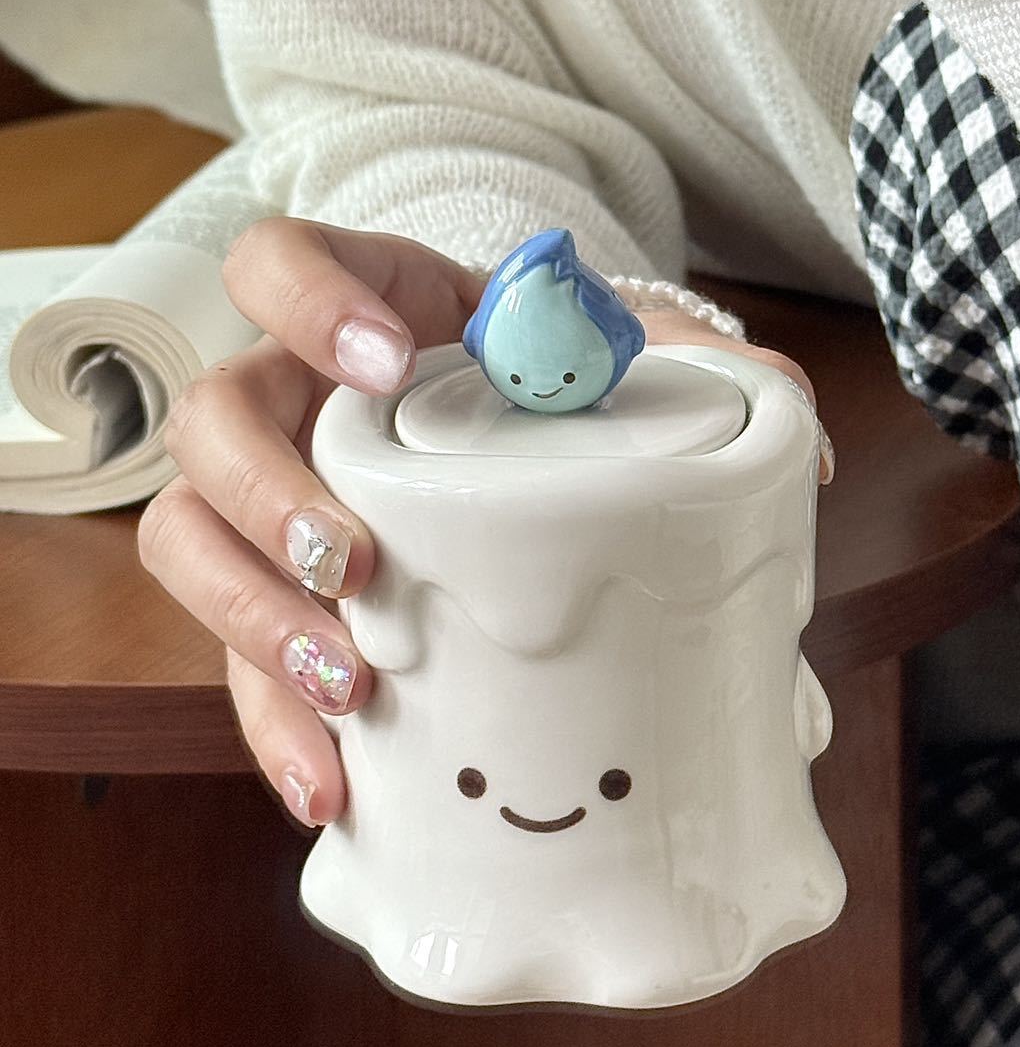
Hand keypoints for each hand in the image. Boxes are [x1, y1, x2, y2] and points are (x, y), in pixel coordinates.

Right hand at [139, 220, 829, 831]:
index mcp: (363, 314)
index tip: (377, 364)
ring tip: (347, 686)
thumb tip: (803, 437)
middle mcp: (290, 406)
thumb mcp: (612, 356)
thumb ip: (694, 369)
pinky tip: (331, 785)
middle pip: (210, 421)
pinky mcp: (277, 610)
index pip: (277, 260)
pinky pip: (232, 669)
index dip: (304, 303)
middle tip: (355, 564)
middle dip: (268, 497)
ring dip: (254, 618)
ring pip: (188, 542)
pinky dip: (276, 730)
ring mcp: (271, 511)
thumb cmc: (546, 392)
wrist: (518, 451)